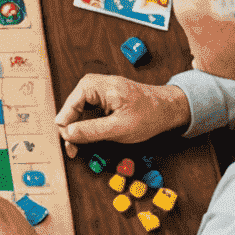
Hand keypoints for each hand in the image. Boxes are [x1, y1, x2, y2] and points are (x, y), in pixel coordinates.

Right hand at [54, 74, 190, 156]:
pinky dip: (85, 125)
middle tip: (73, 150)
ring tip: (78, 146)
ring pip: (76, 111)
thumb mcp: (119, 128)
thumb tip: (67, 133)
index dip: (67, 128)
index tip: (69, 146)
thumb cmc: (148, 115)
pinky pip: (85, 111)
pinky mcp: (101, 97)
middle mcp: (93, 83)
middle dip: (70, 129)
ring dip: (77, 129)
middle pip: (71, 108)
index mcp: (95, 85)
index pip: (69, 107)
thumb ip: (91, 131)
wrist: (168, 108)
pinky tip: (87, 137)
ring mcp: (97, 89)